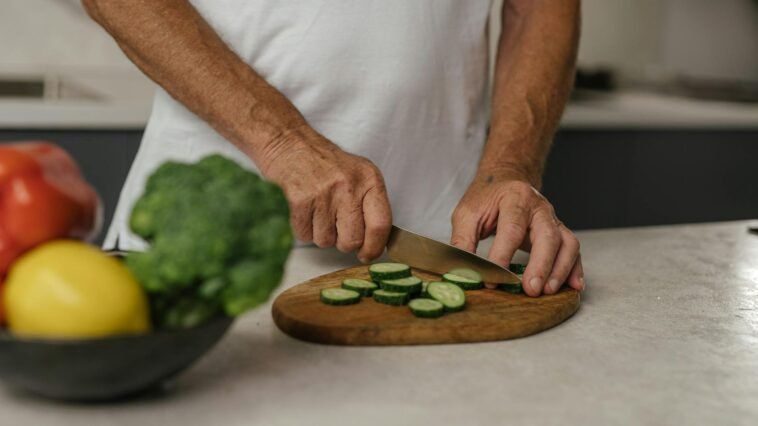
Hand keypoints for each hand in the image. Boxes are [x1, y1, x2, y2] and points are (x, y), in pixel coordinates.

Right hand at [260, 126, 391, 261]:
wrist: (288, 142)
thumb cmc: (323, 162)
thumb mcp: (357, 173)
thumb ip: (368, 204)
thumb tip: (374, 242)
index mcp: (369, 179)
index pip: (380, 224)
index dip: (374, 247)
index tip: (367, 254)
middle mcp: (349, 186)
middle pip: (352, 240)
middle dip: (342, 242)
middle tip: (335, 226)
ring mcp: (324, 193)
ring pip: (326, 241)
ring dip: (320, 233)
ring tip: (316, 210)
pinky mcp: (300, 200)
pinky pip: (304, 235)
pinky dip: (302, 228)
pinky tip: (304, 209)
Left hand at [450, 168, 583, 296]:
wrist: (505, 180)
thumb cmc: (487, 198)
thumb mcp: (467, 213)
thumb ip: (463, 240)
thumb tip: (462, 271)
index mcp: (515, 198)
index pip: (511, 228)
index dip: (502, 255)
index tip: (492, 277)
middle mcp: (540, 208)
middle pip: (547, 235)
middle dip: (541, 265)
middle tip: (531, 289)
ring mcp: (553, 220)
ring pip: (567, 243)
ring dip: (560, 269)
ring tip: (548, 291)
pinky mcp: (560, 232)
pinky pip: (573, 250)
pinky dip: (575, 268)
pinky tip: (574, 285)